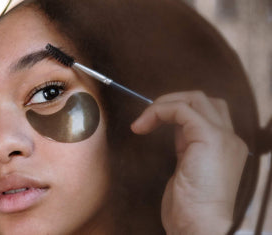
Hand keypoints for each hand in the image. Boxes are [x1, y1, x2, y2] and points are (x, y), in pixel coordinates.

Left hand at [131, 91, 247, 234]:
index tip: (151, 124)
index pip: (205, 113)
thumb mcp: (187, 170)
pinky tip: (143, 126)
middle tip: (148, 118)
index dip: (176, 112)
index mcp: (224, 146)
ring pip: (194, 99)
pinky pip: (181, 109)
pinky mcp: (210, 137)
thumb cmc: (190, 207)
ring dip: (163, 104)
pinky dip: (158, 112)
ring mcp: (222, 136)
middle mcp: (228, 138)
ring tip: (143, 121)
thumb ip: (185, 147)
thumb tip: (173, 129)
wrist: (201, 226)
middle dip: (172, 102)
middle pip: (203, 100)